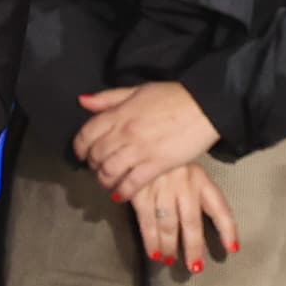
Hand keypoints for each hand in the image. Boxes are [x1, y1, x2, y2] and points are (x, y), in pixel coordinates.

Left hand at [74, 80, 220, 200]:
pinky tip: (121, 195)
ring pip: (109, 172)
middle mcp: (125, 133)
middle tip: (97, 168)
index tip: (82, 154)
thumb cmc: (173, 96)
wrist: (204, 106)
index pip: (86, 134)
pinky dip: (122, 191)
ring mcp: (140, 150)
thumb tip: (82, 101)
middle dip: (93, 165)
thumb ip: (109, 97)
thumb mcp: (138, 90)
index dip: (80, 147)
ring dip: (104, 180)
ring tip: (107, 182)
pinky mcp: (156, 165)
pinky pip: (131, 183)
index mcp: (119, 113)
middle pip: (97, 155)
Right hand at [130, 162, 242, 272]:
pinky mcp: (140, 191)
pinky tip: (153, 253)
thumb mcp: (189, 169)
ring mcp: (162, 188)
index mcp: (200, 178)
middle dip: (194, 248)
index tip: (232, 248)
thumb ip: (201, 193)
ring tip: (170, 260)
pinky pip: (146, 221)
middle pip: (192, 223)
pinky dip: (150, 240)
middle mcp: (184, 184)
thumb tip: (217, 222)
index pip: (219, 207)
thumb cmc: (167, 158)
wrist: (141, 137)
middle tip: (195, 267)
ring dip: (169, 246)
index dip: (227, 229)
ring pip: (168, 225)